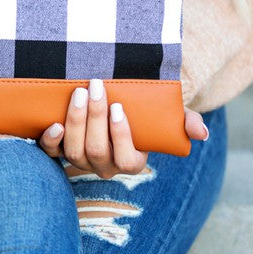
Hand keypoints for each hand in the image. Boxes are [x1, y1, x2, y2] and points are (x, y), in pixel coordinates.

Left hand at [38, 79, 208, 179]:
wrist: (115, 108)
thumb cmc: (143, 115)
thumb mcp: (166, 117)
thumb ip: (184, 123)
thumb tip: (201, 132)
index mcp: (131, 163)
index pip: (126, 158)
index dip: (120, 134)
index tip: (118, 107)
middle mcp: (105, 167)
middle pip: (96, 150)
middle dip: (95, 118)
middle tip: (96, 86)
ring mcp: (81, 161)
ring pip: (74, 151)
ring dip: (76, 121)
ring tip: (80, 93)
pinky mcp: (61, 150)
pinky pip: (52, 153)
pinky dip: (51, 140)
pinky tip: (54, 123)